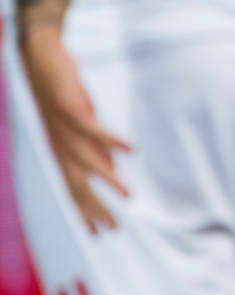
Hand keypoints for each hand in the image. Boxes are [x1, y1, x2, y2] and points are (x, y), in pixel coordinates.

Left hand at [19, 25, 129, 232]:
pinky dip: (112, 141)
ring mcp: (64, 130)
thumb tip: (111, 167)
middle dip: (96, 209)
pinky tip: (133, 150)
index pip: (72, 191)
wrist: (41, 60)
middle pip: (78, 186)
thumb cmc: (62, 92)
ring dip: (108, 181)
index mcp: (61, 152)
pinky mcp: (71, 110)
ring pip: (86, 164)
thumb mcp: (82, 125)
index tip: (100, 233)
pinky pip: (94, 131)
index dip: (85, 213)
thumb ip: (95, 147)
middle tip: (114, 228)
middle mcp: (59, 147)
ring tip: (129, 196)